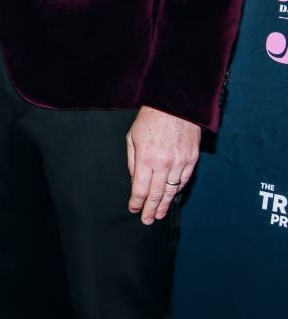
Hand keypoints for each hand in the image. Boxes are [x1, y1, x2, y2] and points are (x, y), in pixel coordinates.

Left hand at [126, 105, 200, 223]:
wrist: (174, 104)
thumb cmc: (150, 119)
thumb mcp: (133, 137)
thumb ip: (133, 161)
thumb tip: (135, 181)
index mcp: (146, 158)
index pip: (141, 188)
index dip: (137, 202)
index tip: (134, 209)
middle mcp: (164, 163)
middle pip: (156, 194)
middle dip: (150, 209)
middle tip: (147, 220)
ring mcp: (180, 162)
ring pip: (171, 191)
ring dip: (165, 205)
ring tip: (159, 214)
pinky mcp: (191, 159)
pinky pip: (184, 180)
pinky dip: (177, 190)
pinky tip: (171, 196)